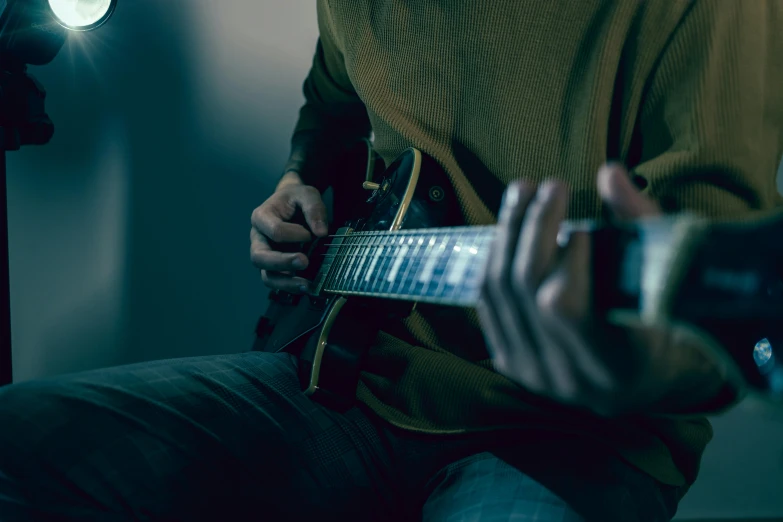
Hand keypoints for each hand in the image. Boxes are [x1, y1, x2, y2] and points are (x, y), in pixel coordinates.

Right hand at [250, 172, 327, 292]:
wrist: (292, 204)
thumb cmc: (296, 199)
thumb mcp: (307, 194)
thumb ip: (314, 209)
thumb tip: (321, 233)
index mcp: (261, 217)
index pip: (274, 231)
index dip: (294, 234)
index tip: (310, 234)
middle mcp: (258, 238)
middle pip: (259, 257)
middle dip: (282, 262)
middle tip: (304, 262)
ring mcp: (265, 255)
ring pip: (266, 275)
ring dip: (285, 282)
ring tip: (306, 285)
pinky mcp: (275, 267)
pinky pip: (278, 281)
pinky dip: (291, 286)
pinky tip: (308, 287)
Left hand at [476, 164, 667, 415]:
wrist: (646, 377)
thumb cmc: (666, 322)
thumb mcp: (669, 279)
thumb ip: (641, 225)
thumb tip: (610, 174)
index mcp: (614, 366)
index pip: (563, 306)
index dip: (567, 258)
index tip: (584, 226)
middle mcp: (566, 377)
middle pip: (525, 288)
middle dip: (535, 226)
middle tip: (552, 186)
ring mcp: (532, 373)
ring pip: (499, 290)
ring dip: (508, 231)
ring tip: (525, 191)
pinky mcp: (511, 362)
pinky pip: (488, 302)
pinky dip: (496, 257)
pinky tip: (510, 226)